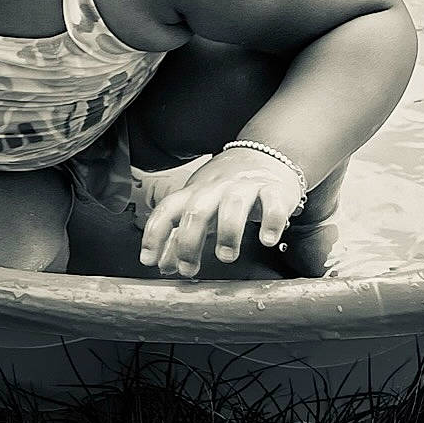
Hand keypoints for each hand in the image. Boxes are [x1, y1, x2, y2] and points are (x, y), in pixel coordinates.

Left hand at [137, 148, 302, 277]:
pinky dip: (271, 223)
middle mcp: (217, 188)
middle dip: (189, 241)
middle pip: (196, 210)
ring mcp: (246, 186)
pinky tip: (267, 240)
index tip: (148, 260)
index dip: (154, 234)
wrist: (267, 154)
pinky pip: (272, 204)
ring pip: (233, 204)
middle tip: (189, 268)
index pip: (167, 209)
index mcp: (194, 193)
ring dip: (228, 233)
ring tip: (226, 256)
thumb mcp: (200, 208)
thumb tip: (164, 265)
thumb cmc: (228, 187)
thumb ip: (181, 237)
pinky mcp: (275, 189)